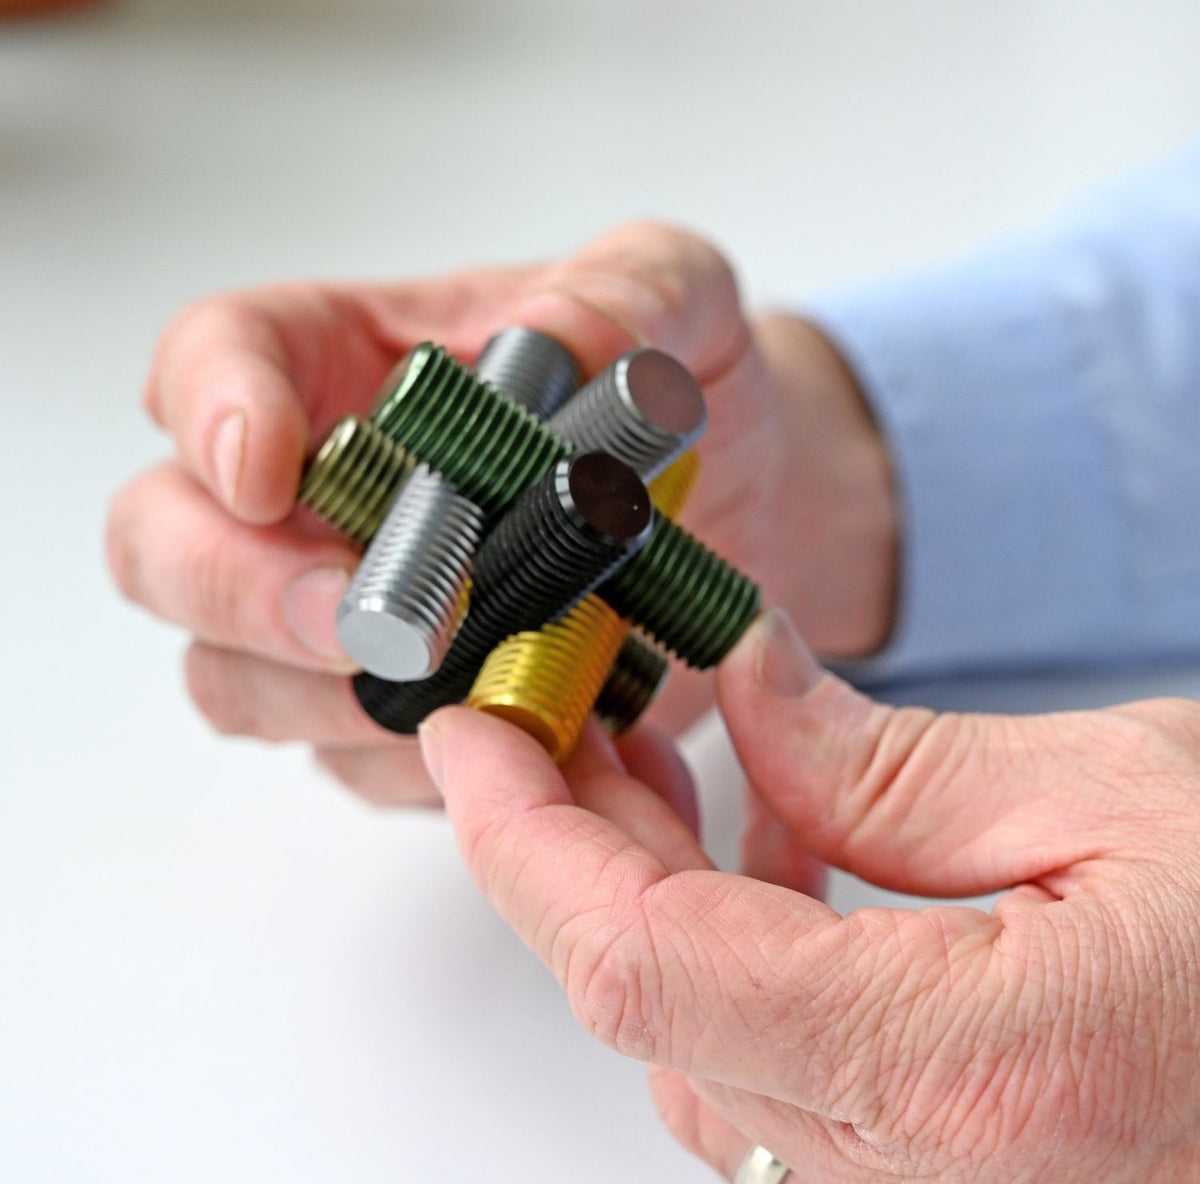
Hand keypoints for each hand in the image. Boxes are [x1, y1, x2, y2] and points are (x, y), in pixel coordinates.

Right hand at [106, 222, 895, 805]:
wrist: (750, 510)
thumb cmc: (686, 392)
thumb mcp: (681, 306)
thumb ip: (630, 294)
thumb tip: (555, 340)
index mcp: (346, 361)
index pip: (212, 359)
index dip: (211, 412)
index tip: (265, 468)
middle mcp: (315, 496)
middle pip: (166, 543)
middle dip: (240, 592)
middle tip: (365, 626)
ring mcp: (338, 614)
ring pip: (234, 676)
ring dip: (322, 700)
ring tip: (462, 685)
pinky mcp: (388, 713)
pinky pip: (348, 762)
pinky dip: (411, 764)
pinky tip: (512, 733)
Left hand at [421, 610, 1199, 1181]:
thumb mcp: (1123, 798)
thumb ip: (891, 763)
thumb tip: (746, 692)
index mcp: (963, 1076)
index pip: (633, 957)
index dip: (520, 836)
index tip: (472, 734)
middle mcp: (919, 1180)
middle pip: (641, 990)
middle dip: (569, 834)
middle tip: (556, 709)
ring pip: (688, 1030)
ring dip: (643, 880)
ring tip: (651, 753)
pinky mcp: (931, 1170)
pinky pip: (763, 1060)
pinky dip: (725, 939)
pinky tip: (761, 845)